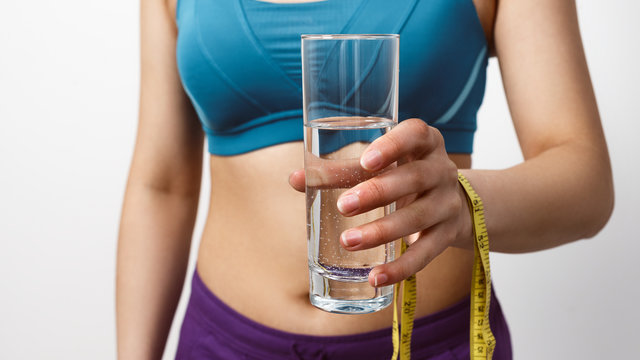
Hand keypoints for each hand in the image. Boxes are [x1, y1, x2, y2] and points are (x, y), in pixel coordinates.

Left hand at [289, 118, 472, 286]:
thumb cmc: (402, 175)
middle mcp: (441, 170)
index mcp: (424, 142)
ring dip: (381, 232)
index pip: (415, 134)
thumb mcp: (381, 166)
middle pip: (413, 178)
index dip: (392, 146)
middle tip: (344, 206)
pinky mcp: (448, 235)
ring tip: (348, 242)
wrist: (452, 203)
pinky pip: (425, 254)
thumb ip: (341, 170)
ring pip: (417, 218)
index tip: (366, 161)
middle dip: (377, 193)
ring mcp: (447, 203)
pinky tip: (375, 277)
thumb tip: (295, 179)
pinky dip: (400, 269)